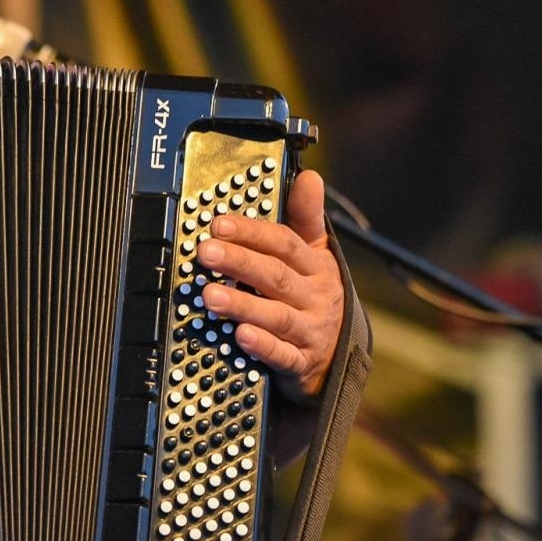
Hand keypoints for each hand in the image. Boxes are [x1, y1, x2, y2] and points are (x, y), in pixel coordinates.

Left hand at [194, 169, 342, 402]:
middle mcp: (314, 297)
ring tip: (210, 295)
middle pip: (276, 276)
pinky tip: (240, 336)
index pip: (284, 244)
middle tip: (206, 252)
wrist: (335, 356)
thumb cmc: (315, 296)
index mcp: (316, 267)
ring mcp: (309, 331)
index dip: (252, 233)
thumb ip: (306, 217)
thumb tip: (310, 177)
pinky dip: (262, 346)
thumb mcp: (316, 254)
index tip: (219, 223)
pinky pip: (282, 355)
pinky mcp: (301, 363)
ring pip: (276, 316)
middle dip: (239, 263)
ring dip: (242, 305)